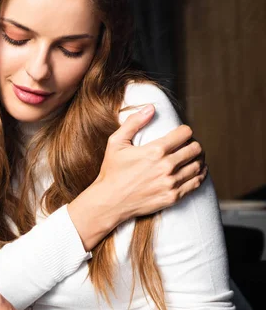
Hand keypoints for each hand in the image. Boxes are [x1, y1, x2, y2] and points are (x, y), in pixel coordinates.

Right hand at [94, 105, 206, 224]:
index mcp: (155, 150)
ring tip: (194, 156)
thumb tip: (151, 107)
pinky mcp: (173, 197)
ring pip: (198, 165)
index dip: (185, 131)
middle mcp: (166, 166)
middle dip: (193, 143)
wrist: (110, 202)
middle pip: (195, 148)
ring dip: (199, 158)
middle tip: (188, 144)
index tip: (181, 133)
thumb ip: (134, 122)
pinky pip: (196, 183)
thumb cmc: (112, 171)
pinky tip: (197, 171)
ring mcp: (171, 183)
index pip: (185, 133)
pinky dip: (200, 174)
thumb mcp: (116, 142)